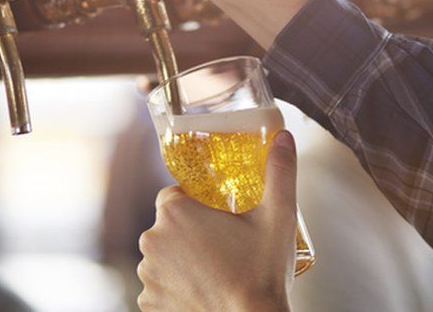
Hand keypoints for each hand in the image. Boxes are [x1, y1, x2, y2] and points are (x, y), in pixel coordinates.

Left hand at [136, 130, 298, 311]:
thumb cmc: (261, 273)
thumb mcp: (278, 215)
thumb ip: (280, 171)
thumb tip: (284, 137)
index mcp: (175, 214)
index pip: (174, 194)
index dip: (197, 202)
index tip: (218, 215)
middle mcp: (152, 242)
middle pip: (169, 225)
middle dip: (192, 231)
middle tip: (225, 244)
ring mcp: (148, 276)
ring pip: (164, 255)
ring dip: (183, 258)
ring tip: (217, 269)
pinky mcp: (149, 304)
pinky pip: (160, 285)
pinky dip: (177, 286)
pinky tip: (204, 289)